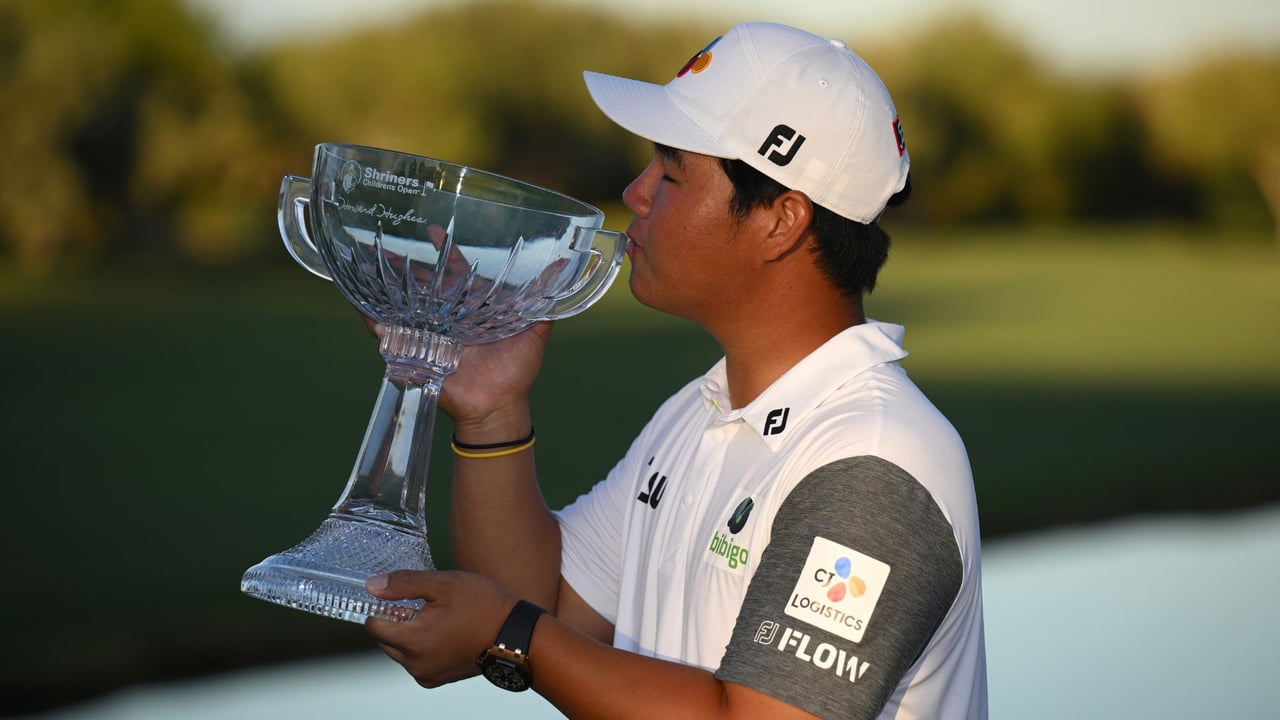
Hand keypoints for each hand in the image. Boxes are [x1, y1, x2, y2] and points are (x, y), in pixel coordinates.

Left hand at [365, 570, 518, 688]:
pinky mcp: (439, 679)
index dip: (382, 606)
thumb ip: (404, 584)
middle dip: (397, 621)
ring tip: (437, 616)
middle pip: (386, 640)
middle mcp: (415, 664)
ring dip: (410, 634)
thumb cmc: (483, 606)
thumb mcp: (443, 584)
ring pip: (402, 651)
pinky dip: (423, 647)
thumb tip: (371, 586)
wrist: (516, 635)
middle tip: (423, 604)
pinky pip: (418, 661)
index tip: (399, 595)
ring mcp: (428, 674)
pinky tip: (444, 631)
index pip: (374, 625)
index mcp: (412, 641)